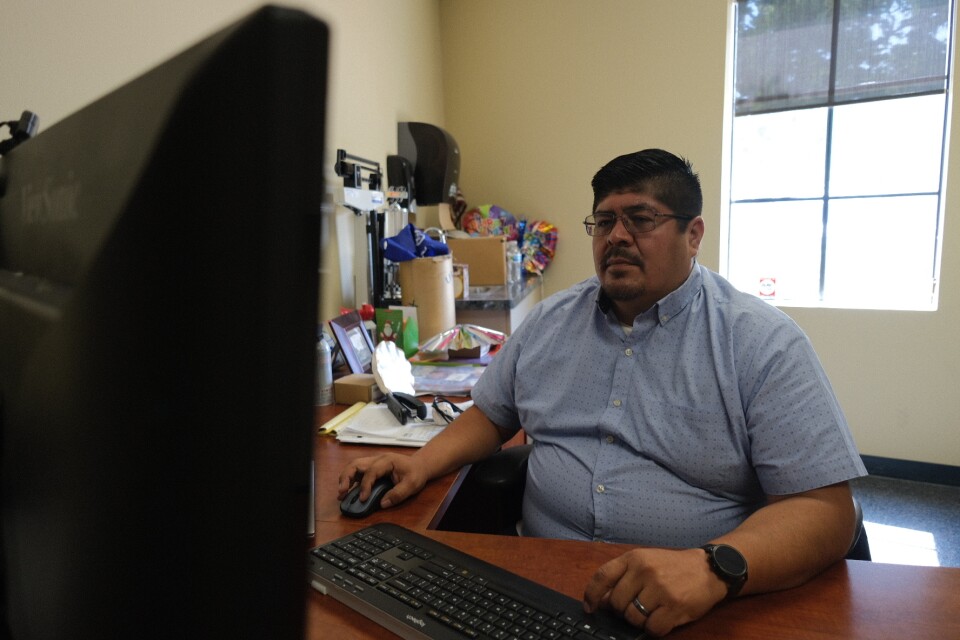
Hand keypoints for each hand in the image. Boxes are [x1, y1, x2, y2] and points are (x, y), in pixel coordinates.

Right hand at [337, 453, 429, 508]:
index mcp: (387, 461)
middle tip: (341, 492)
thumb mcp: (412, 484)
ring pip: (353, 466)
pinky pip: (357, 472)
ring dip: (345, 478)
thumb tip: (383, 503)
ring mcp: (373, 463)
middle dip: (346, 477)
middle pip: (356, 464)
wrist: (419, 465)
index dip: (365, 485)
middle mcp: (377, 459)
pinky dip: (350, 481)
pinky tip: (346, 491)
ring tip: (341, 493)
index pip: (371, 471)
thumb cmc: (416, 473)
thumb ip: (398, 494)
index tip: (363, 499)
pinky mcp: (371, 469)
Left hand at [582, 547, 727, 636]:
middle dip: (624, 611)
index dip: (592, 594)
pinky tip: (663, 618)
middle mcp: (644, 571)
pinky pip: (652, 628)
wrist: (708, 569)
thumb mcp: (647, 562)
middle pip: (617, 603)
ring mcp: (659, 589)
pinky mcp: (673, 606)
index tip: (590, 608)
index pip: (603, 576)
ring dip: (641, 620)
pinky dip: (655, 629)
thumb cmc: (674, 567)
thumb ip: (625, 576)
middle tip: (638, 607)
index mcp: (634, 558)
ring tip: (654, 610)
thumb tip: (603, 601)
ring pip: (633, 618)